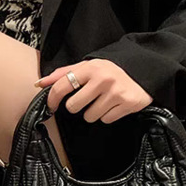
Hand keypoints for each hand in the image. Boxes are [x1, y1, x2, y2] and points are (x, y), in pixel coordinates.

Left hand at [35, 59, 152, 123]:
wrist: (144, 71)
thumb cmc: (110, 70)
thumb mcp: (89, 66)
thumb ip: (64, 74)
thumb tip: (40, 83)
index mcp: (91, 68)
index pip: (62, 86)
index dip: (52, 98)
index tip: (52, 105)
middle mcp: (103, 79)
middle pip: (73, 107)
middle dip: (77, 106)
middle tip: (87, 99)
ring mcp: (116, 92)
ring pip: (89, 116)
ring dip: (93, 112)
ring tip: (103, 101)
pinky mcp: (127, 104)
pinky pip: (106, 120)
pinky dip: (107, 115)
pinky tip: (114, 105)